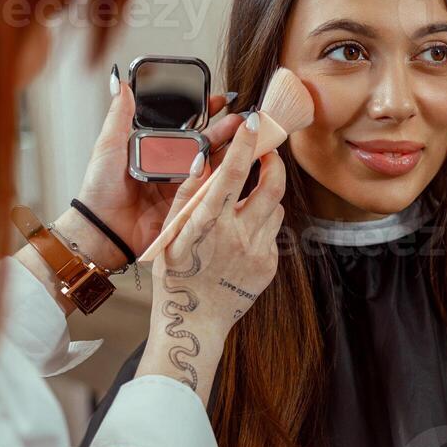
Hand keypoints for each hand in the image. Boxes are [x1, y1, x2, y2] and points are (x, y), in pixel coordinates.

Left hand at [74, 67, 245, 262]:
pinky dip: (224, 179)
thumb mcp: (108, 146)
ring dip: (232, 151)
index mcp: (157, 148)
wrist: (103, 228)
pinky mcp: (189, 205)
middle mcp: (174, 165)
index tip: (221, 100)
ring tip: (248, 137)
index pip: (187, 126)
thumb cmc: (100, 189)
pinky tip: (240, 166)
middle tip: (243, 119)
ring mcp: (183, 186)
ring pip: (213, 165)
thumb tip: (119, 82)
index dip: (205, 111)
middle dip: (226, 130)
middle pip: (206, 143)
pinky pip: (209, 190)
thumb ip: (119, 115)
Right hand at [135, 114, 286, 400]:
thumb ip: (187, 195)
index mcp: (208, 224)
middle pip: (272, 186)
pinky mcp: (269, 266)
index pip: (234, 173)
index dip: (247, 144)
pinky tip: (244, 232)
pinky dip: (262, 224)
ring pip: (275, 208)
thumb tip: (203, 159)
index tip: (254, 122)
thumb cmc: (176, 278)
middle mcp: (238, 236)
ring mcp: (257, 252)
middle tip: (267, 153)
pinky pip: (273, 233)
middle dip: (274, 162)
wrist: (194, 324)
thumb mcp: (170, 234)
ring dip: (267, 194)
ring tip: (250, 196)